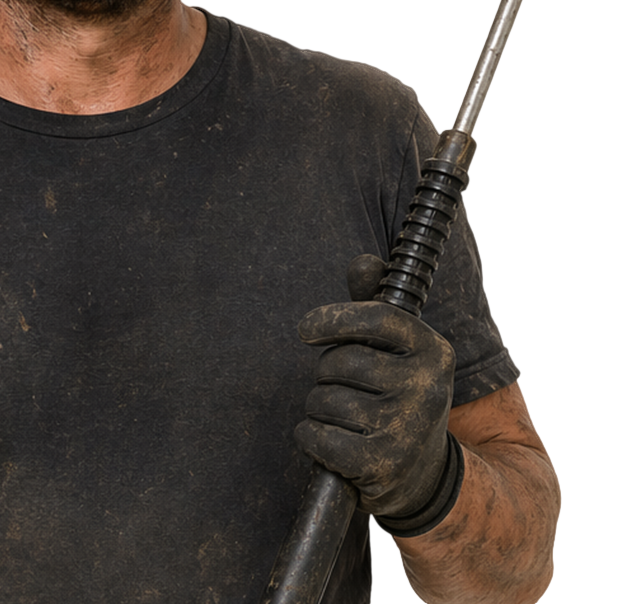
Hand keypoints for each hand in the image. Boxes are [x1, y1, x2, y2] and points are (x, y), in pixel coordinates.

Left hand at [294, 255, 460, 530]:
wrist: (425, 475)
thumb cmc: (398, 395)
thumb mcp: (398, 349)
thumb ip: (374, 303)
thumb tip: (364, 262)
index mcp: (433, 350)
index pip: (376, 317)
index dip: (331, 318)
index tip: (305, 329)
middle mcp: (427, 388)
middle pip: (341, 361)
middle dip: (327, 372)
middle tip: (343, 387)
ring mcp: (407, 429)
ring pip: (324, 400)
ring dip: (320, 407)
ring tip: (345, 417)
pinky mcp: (382, 466)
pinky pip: (317, 436)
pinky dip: (312, 437)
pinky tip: (332, 442)